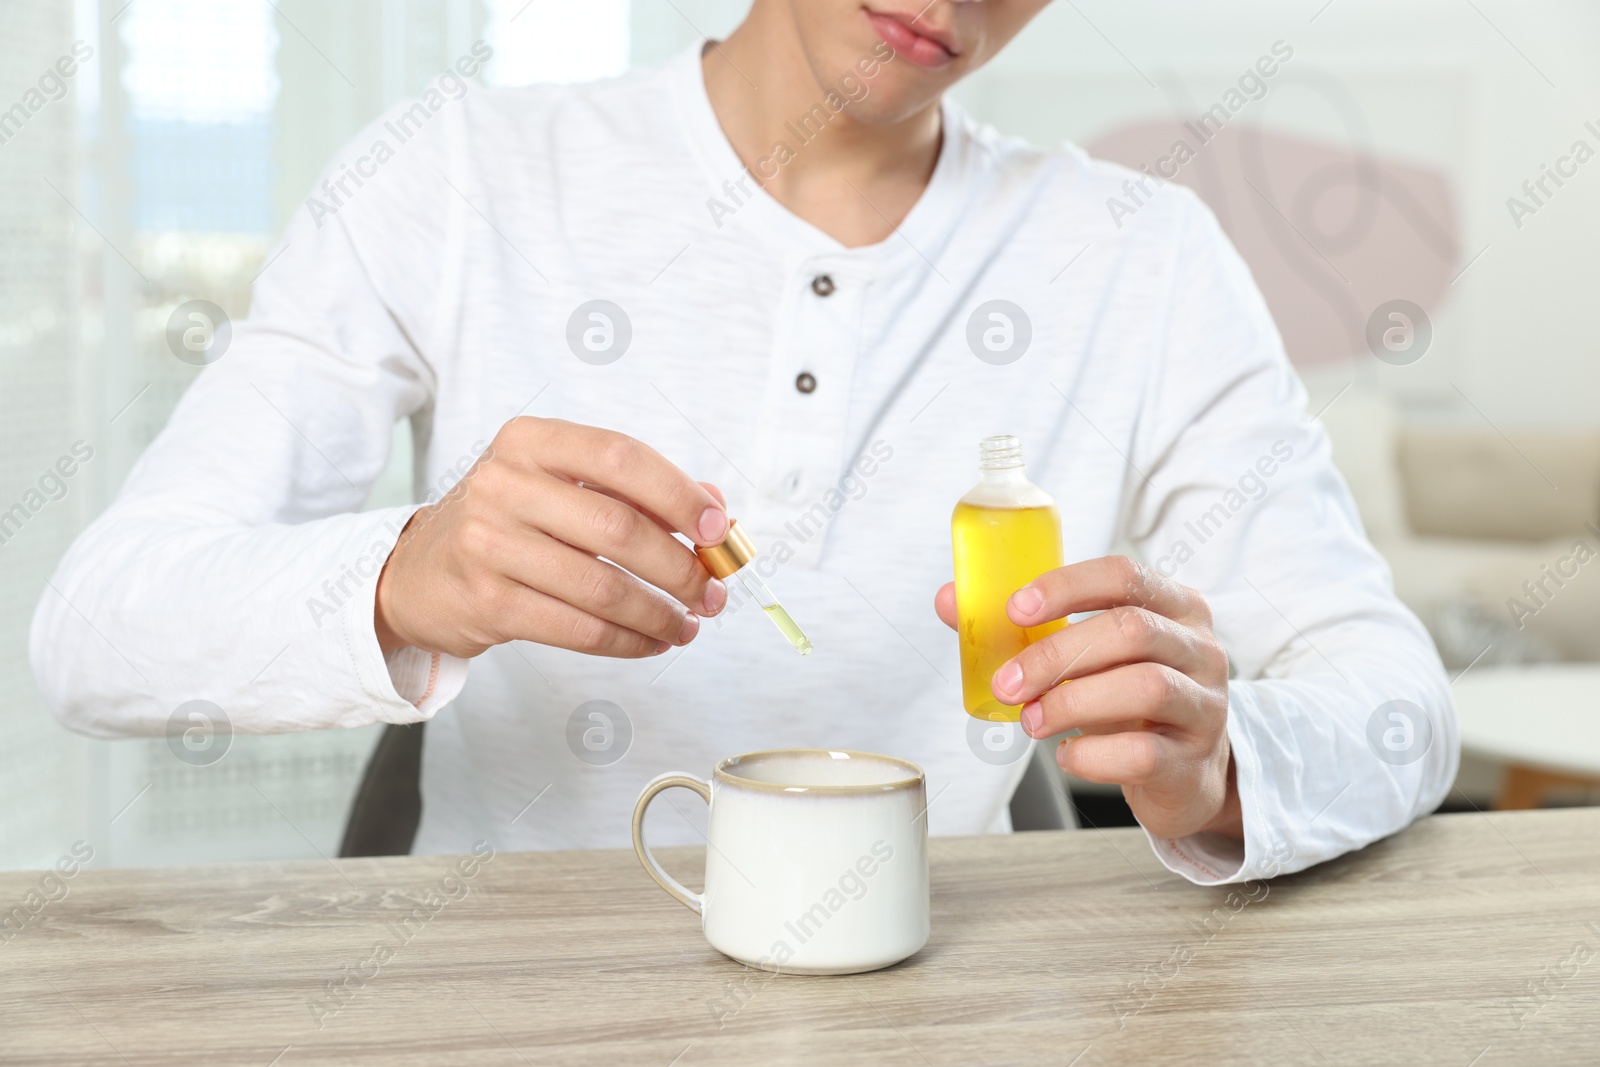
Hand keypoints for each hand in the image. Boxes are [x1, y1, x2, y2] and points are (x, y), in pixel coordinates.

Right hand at [375, 417, 729, 659]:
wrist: (421, 572)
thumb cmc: (510, 524)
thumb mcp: (562, 488)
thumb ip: (637, 491)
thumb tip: (715, 510)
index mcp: (530, 442)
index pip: (620, 457)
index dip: (678, 493)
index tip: (717, 528)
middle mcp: (504, 484)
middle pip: (619, 528)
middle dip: (681, 567)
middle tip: (713, 592)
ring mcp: (489, 544)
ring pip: (603, 587)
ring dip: (660, 613)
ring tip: (688, 624)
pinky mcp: (487, 602)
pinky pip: (578, 628)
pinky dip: (628, 640)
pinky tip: (651, 641)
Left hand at [935, 556, 1240, 840]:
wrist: (1185, 773)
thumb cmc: (1128, 701)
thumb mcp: (1091, 656)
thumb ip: (1027, 627)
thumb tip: (950, 600)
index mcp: (1174, 606)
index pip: (1124, 575)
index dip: (1066, 587)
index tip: (1015, 609)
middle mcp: (1199, 649)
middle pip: (1130, 630)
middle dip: (1055, 655)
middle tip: (1008, 684)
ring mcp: (1204, 705)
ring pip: (1145, 687)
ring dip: (1071, 702)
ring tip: (1031, 720)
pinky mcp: (1193, 761)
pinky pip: (1143, 753)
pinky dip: (1091, 755)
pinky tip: (1067, 753)